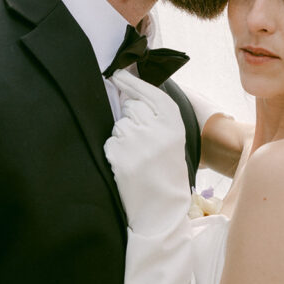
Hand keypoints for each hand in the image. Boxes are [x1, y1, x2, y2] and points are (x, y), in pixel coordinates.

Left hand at [104, 69, 190, 232]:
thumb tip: (127, 91)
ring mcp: (137, 142)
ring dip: (123, 136)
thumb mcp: (172, 139)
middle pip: (131, 107)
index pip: (150, 93)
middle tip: (142, 140)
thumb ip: (156, 115)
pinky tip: (128, 165)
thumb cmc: (167, 171)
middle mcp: (157, 130)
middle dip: (130, 116)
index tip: (118, 74)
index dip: (132, 82)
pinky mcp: (120, 156)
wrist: (162, 209)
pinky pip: (110, 141)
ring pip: (119, 124)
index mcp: (174, 123)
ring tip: (137, 156)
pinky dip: (115, 151)